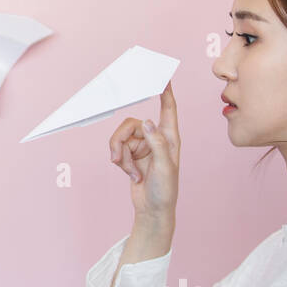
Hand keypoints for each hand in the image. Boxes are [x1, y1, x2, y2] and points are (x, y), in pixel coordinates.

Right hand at [108, 80, 179, 220]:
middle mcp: (155, 138)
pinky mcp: (131, 155)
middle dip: (120, 140)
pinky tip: (129, 174)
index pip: (168, 109)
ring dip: (120, 155)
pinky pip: (117, 148)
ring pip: (121, 137)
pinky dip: (120, 161)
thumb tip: (147, 122)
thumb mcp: (165, 168)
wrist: (152, 210)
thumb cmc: (165, 191)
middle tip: (117, 158)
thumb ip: (157, 144)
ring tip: (128, 171)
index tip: (162, 76)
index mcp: (170, 138)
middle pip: (131, 124)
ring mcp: (142, 146)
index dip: (165, 92)